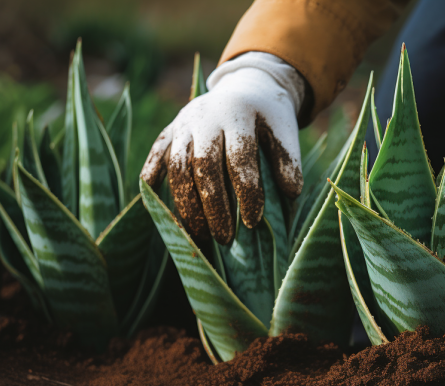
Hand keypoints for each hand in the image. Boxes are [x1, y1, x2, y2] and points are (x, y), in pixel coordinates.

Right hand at [141, 52, 304, 244]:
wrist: (243, 87)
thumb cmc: (267, 118)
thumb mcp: (284, 130)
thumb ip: (288, 159)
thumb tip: (291, 193)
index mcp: (237, 114)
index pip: (240, 157)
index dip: (246, 191)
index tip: (253, 221)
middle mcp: (204, 116)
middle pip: (202, 165)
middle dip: (213, 205)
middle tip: (225, 239)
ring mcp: (182, 123)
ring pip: (176, 167)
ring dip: (186, 206)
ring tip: (202, 237)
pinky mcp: (168, 131)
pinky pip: (155, 158)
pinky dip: (153, 183)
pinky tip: (163, 212)